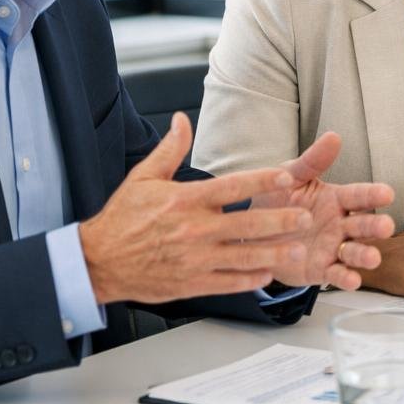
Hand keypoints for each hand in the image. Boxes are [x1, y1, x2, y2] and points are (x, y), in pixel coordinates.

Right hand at [81, 113, 317, 303]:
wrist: (97, 261)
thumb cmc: (122, 220)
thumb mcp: (143, 178)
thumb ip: (170, 149)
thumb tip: (182, 120)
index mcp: (185, 200)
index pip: (232, 187)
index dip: (263, 180)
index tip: (288, 176)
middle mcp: (193, 229)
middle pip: (246, 224)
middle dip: (280, 220)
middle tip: (306, 217)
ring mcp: (194, 259)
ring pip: (243, 256)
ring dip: (274, 253)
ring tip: (298, 249)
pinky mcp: (191, 283)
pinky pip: (227, 282)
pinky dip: (249, 279)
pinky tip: (267, 275)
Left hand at [250, 132, 393, 289]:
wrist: (250, 232)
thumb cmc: (276, 200)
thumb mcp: (291, 177)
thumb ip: (312, 161)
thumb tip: (333, 136)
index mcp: (336, 199)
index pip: (359, 195)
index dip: (373, 194)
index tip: (387, 193)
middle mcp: (340, 224)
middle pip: (364, 225)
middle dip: (376, 226)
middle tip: (386, 227)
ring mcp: (333, 248)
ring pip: (355, 252)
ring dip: (365, 255)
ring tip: (372, 258)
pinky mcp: (322, 270)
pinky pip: (337, 275)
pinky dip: (346, 278)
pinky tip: (352, 279)